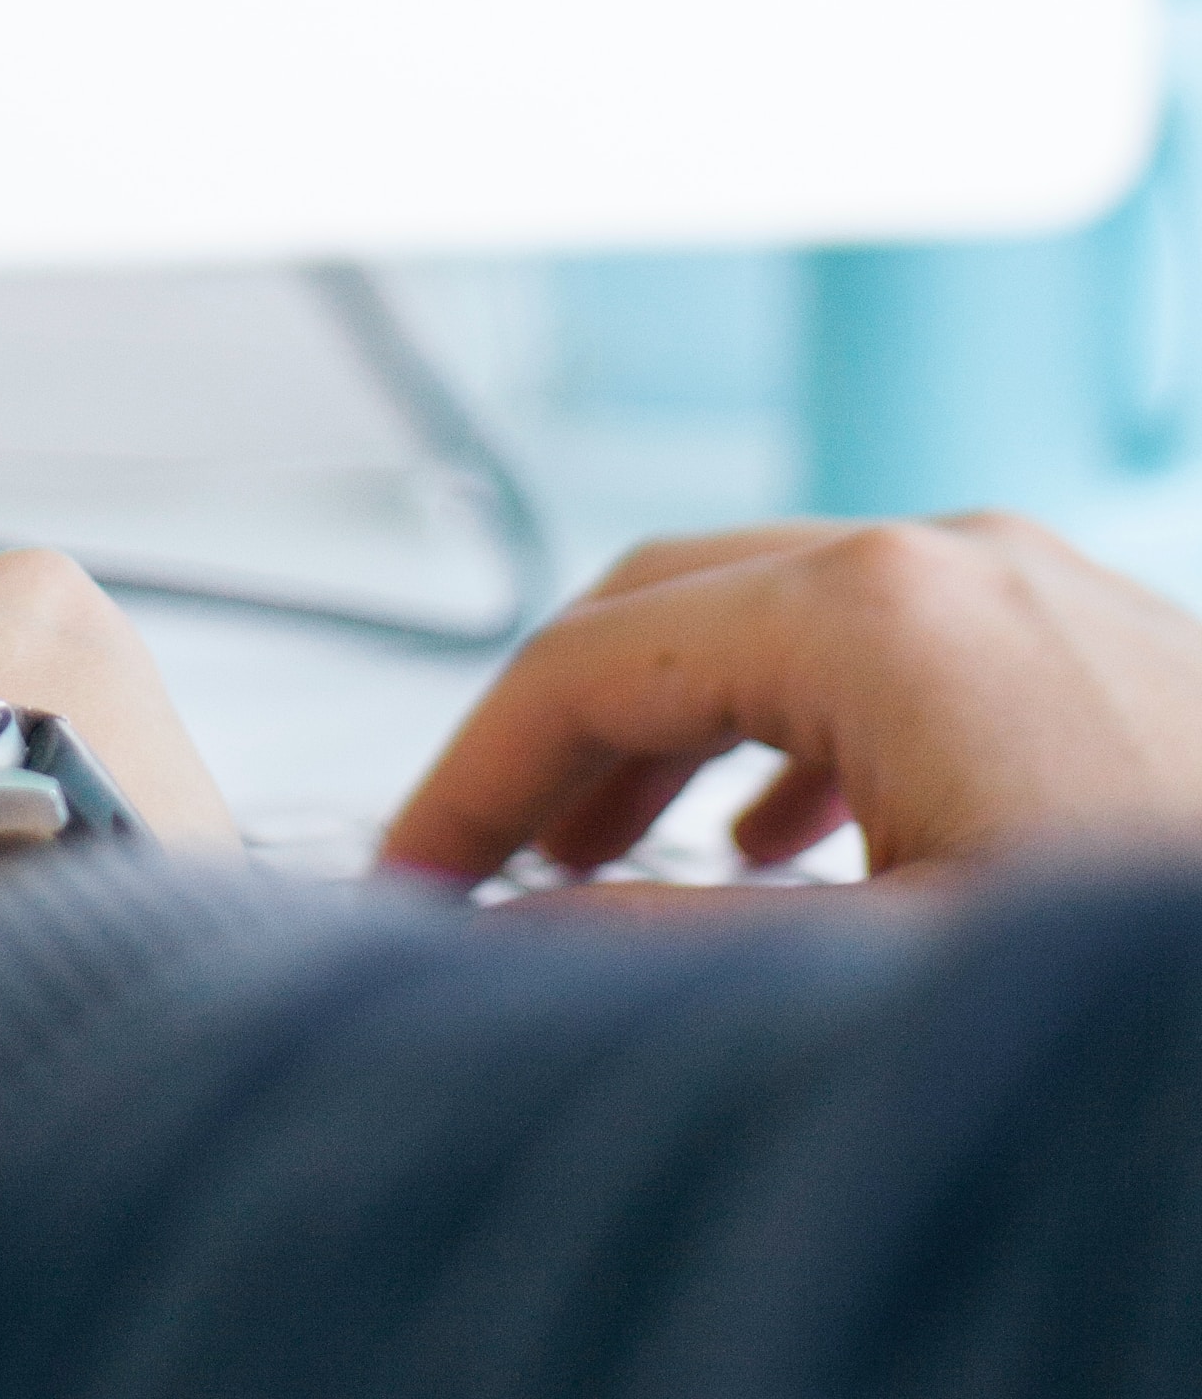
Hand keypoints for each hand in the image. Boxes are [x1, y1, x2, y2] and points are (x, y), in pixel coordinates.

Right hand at [381, 511, 1201, 889]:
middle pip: (675, 604)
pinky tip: (777, 842)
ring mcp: (1036, 589)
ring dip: (670, 735)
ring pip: (781, 620)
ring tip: (594, 863)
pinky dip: (789, 734)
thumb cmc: (1151, 971)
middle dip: (558, 736)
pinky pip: (887, 649)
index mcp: (881, 608)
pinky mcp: (1098, 646)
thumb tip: (513, 938)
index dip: (476, 772)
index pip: (594, 655)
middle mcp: (954, 560)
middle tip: (471, 864)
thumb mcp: (879, 977)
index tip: (409, 877)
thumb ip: (669, 949)